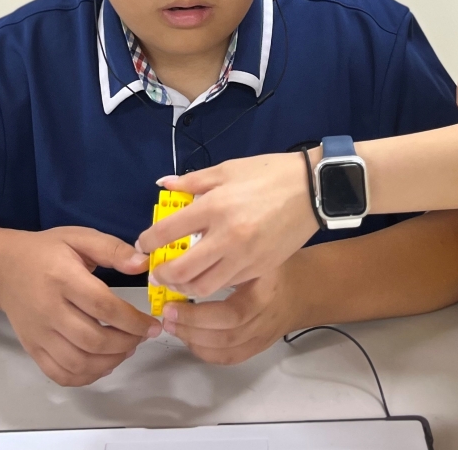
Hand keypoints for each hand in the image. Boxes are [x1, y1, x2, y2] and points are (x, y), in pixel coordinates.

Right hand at [0, 226, 158, 386]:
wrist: (4, 268)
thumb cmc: (46, 251)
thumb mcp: (80, 237)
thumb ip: (113, 249)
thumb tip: (143, 264)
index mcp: (63, 278)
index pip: (102, 306)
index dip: (132, 320)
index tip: (152, 325)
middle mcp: (49, 309)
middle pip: (92, 339)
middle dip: (126, 343)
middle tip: (141, 336)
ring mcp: (39, 333)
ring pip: (78, 362)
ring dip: (110, 362)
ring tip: (126, 348)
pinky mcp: (32, 349)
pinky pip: (60, 374)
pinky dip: (86, 376)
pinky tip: (103, 362)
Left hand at [134, 153, 319, 298]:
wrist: (313, 189)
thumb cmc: (269, 174)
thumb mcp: (227, 169)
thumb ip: (192, 181)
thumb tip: (163, 185)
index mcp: (214, 206)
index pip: (167, 232)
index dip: (148, 241)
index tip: (144, 245)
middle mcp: (226, 237)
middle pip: (181, 271)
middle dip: (162, 275)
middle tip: (157, 271)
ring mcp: (244, 257)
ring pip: (203, 287)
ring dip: (184, 287)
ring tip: (179, 279)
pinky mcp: (259, 269)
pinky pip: (227, 285)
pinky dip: (211, 285)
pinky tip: (207, 275)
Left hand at [161, 259, 302, 364]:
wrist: (300, 290)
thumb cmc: (271, 266)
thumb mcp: (252, 254)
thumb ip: (225, 261)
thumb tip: (183, 262)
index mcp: (265, 290)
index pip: (232, 311)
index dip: (198, 313)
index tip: (172, 300)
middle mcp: (265, 317)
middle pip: (226, 333)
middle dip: (191, 326)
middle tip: (167, 313)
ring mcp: (263, 335)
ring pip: (226, 348)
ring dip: (194, 340)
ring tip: (173, 325)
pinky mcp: (258, 347)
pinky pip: (230, 357)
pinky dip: (206, 352)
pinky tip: (189, 339)